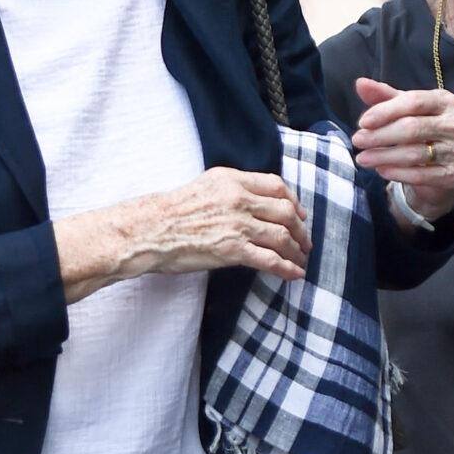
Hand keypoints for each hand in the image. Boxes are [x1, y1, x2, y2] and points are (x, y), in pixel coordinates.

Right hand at [122, 169, 308, 281]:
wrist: (149, 231)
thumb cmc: (168, 213)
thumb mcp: (202, 188)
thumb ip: (228, 191)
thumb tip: (248, 205)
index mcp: (231, 180)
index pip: (274, 185)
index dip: (292, 200)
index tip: (298, 213)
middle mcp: (239, 198)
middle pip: (285, 210)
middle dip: (300, 228)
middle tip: (304, 241)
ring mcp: (238, 224)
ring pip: (282, 235)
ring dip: (297, 249)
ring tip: (301, 259)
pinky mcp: (233, 250)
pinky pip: (271, 259)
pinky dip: (287, 267)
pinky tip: (295, 274)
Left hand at [352, 77, 453, 223]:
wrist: (443, 170)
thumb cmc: (421, 134)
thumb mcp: (404, 111)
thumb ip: (384, 97)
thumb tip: (360, 83)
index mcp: (446, 101)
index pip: (413, 101)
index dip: (385, 111)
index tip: (362, 122)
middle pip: (412, 127)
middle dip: (380, 135)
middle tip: (358, 141)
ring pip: (414, 153)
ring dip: (383, 156)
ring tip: (363, 158)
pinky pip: (421, 175)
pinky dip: (397, 173)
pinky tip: (381, 170)